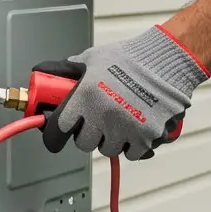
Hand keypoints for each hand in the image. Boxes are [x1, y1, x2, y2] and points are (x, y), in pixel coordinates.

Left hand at [35, 25, 208, 160]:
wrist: (167, 60)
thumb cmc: (129, 57)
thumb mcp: (92, 59)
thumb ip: (67, 70)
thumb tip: (43, 71)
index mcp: (85, 96)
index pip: (58, 128)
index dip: (56, 134)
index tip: (57, 137)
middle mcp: (102, 115)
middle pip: (84, 143)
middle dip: (88, 135)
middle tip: (96, 123)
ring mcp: (125, 128)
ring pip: (108, 149)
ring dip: (111, 140)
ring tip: (119, 122)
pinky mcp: (146, 137)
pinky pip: (132, 154)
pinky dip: (133, 145)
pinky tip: (136, 129)